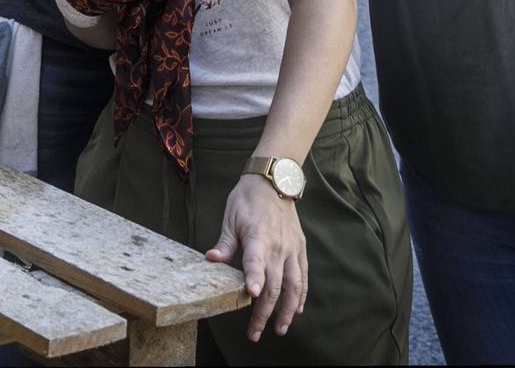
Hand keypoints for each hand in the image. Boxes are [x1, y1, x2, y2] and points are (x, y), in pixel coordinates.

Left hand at [206, 175, 307, 341]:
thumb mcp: (230, 217)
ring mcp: (292, 249)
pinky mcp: (300, 249)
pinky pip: (303, 277)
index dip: (253, 278)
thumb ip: (225, 242)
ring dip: (287, 310)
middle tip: (255, 333)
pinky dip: (301, 295)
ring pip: (293, 286)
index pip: (256, 261)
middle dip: (264, 311)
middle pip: (273, 284)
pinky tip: (296, 310)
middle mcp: (278, 246)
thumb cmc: (247, 199)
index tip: (250, 295)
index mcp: (258, 236)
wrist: (274, 181)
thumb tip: (211, 259)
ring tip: (280, 329)